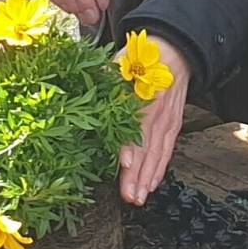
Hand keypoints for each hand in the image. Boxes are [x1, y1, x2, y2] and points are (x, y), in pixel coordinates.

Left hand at [118, 34, 191, 205]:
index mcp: (141, 93)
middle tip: (128, 196)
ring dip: (147, 177)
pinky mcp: (174, 124)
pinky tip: (152, 184)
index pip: (135, 123)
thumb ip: (102, 81)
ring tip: (139, 197)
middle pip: (146, 145)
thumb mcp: (119, 64)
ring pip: (157, 152)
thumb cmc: (141, 59)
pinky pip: (167, 150)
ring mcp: (168, 119)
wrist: (174, 51)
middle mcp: (157, 109)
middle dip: (137, 173)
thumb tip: (73, 96)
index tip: (123, 163)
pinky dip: (160, 168)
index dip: (129, 144)